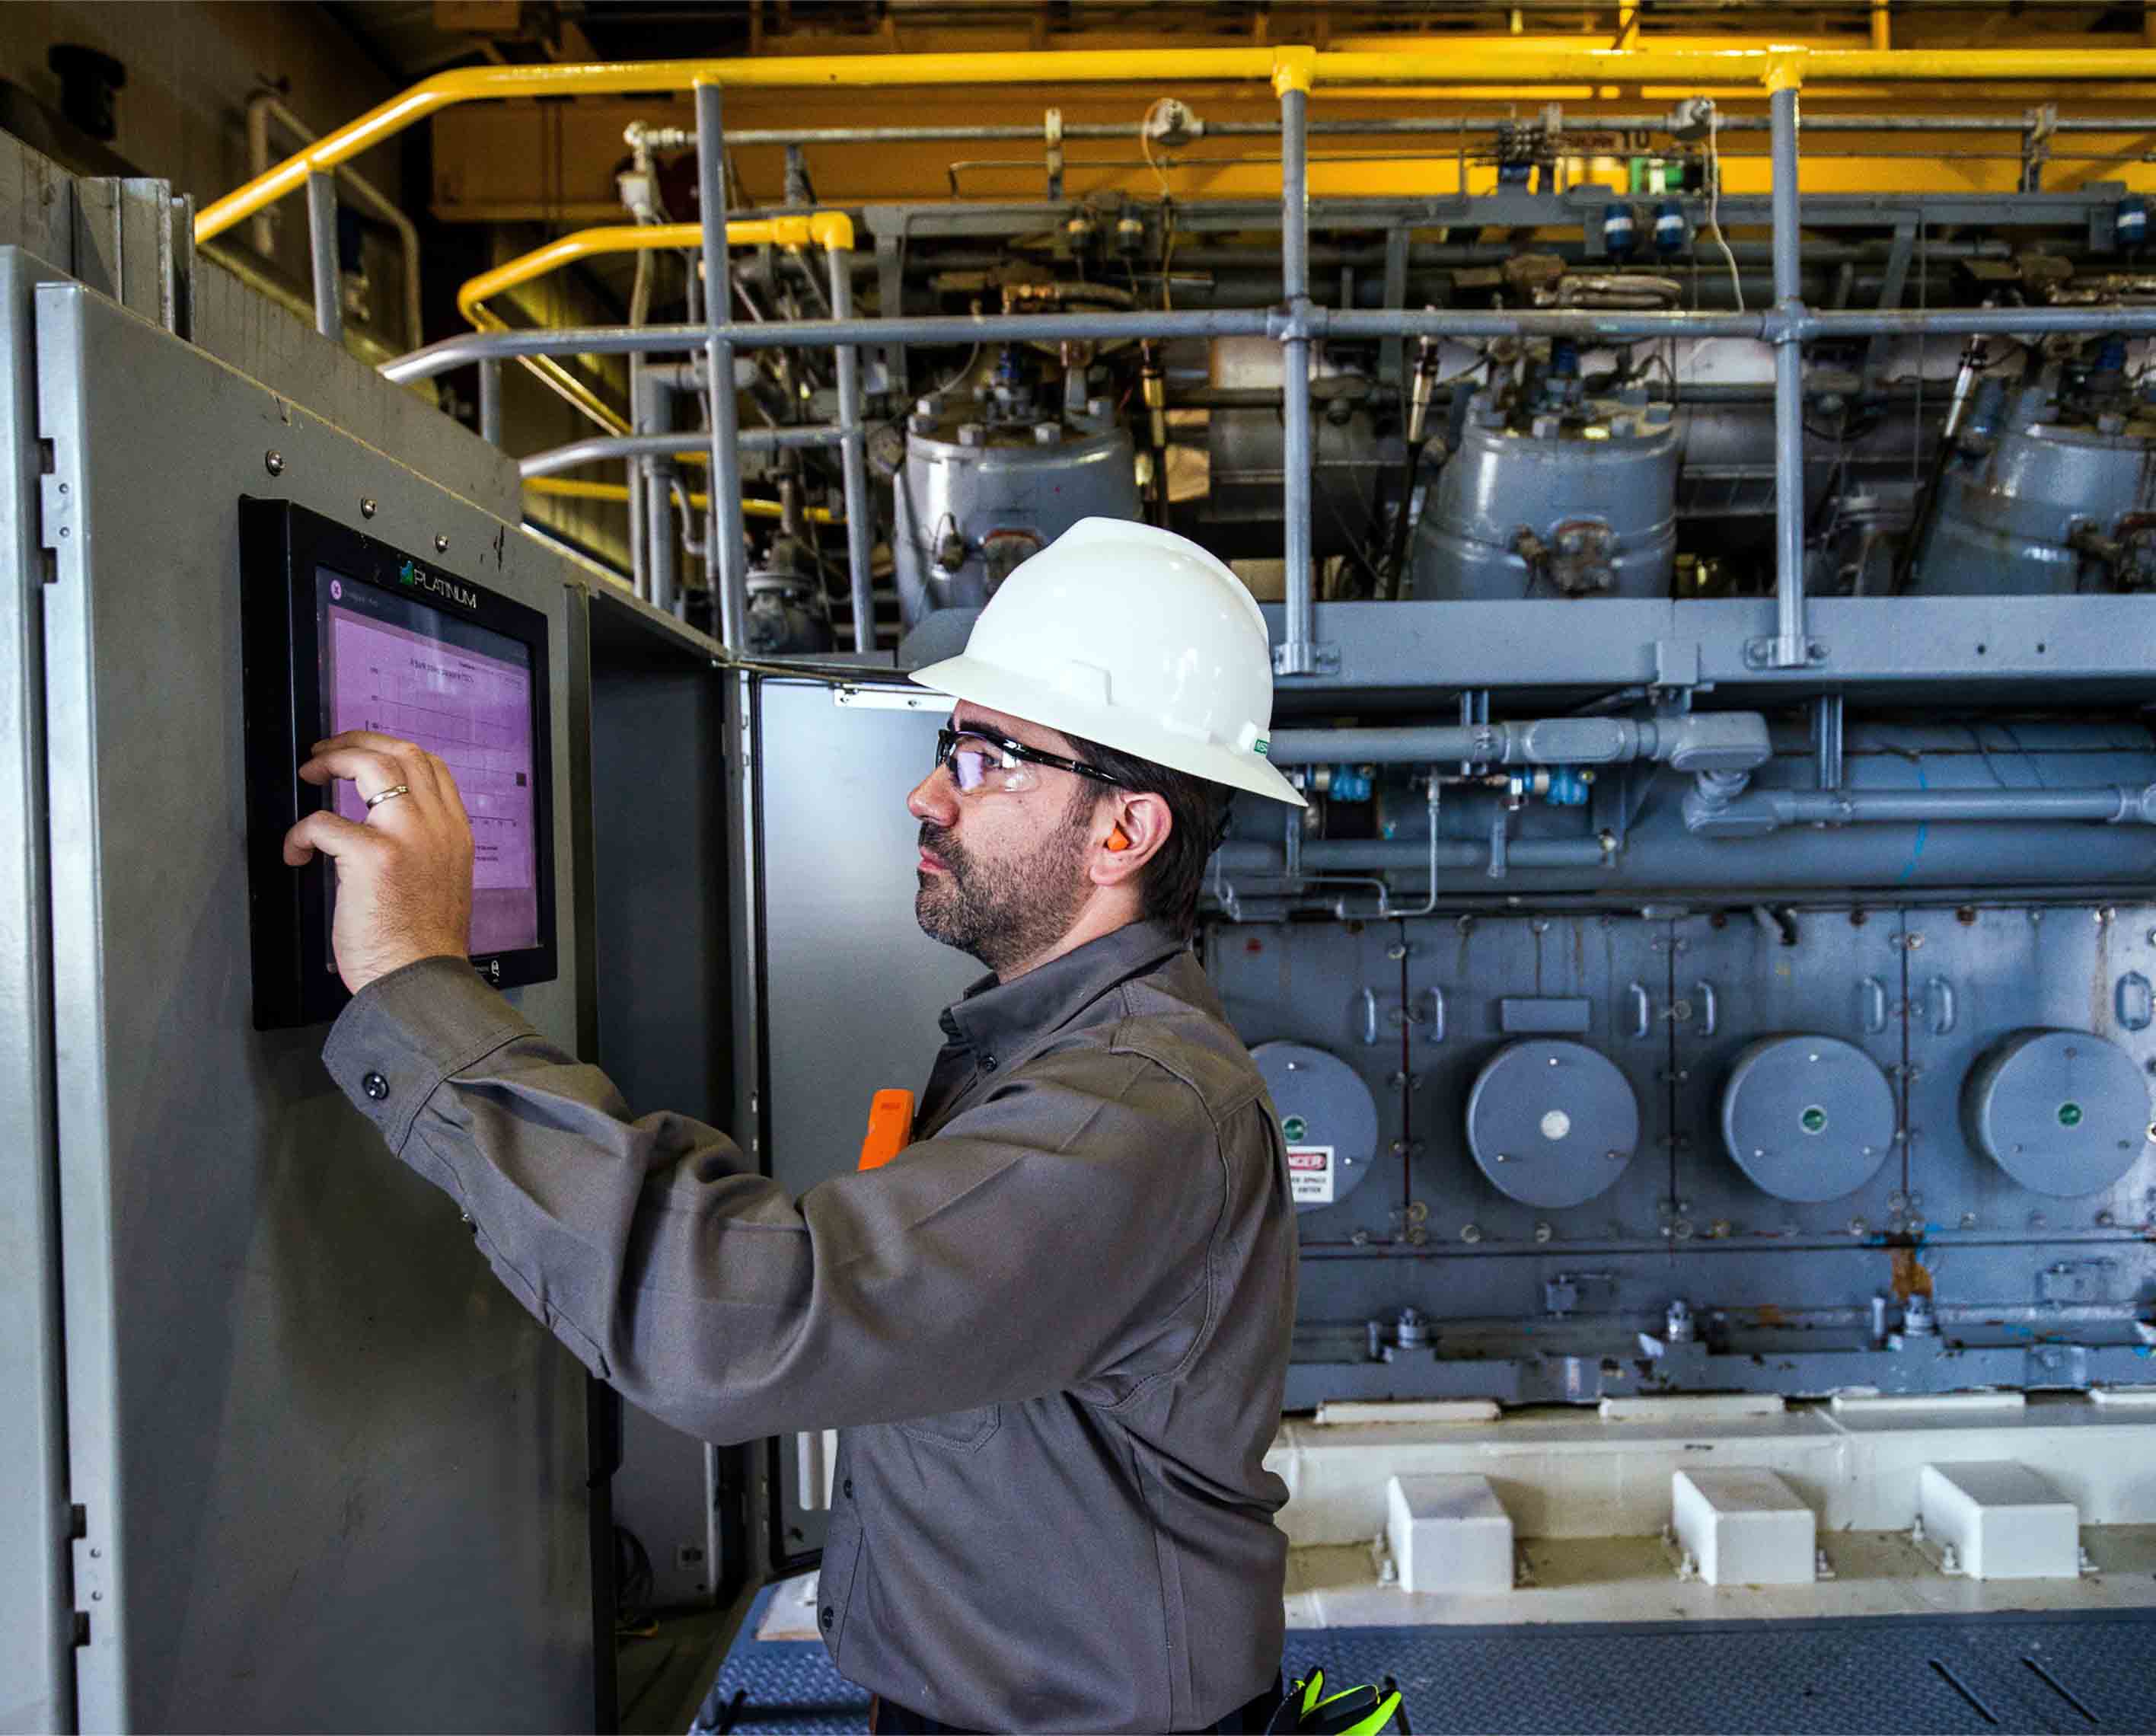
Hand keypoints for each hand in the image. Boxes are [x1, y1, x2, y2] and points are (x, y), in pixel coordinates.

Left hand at [282, 729, 474, 994]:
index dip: (394, 750)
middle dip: (357, 741)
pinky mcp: (373, 856)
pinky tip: (296, 852)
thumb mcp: (444, 884)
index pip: (432, 767)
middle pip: (401, 752)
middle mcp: (437, 827)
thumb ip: (426, 850)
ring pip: (371, 765)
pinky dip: (300, 833)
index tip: (367, 755)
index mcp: (456, 834)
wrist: (421, 982)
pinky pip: (322, 822)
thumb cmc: (424, 948)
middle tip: (328, 754)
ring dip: (333, 761)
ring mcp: (407, 836)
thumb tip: (387, 832)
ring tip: (311, 773)